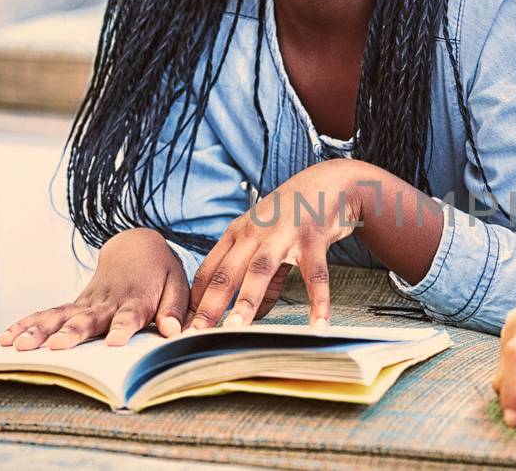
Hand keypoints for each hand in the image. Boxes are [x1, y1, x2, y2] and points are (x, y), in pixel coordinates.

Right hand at [0, 228, 188, 349]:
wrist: (137, 247)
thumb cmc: (161, 273)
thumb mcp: (177, 287)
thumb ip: (175, 309)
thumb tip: (174, 331)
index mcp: (137, 299)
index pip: (130, 315)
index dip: (124, 327)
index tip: (115, 341)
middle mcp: (108, 301)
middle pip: (88, 318)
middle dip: (72, 333)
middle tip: (56, 347)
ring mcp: (87, 302)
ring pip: (60, 315)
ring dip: (40, 330)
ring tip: (20, 345)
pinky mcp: (75, 305)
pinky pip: (48, 313)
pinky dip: (27, 323)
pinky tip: (6, 338)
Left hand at [187, 159, 364, 329]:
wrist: (329, 182)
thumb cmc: (294, 215)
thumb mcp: (269, 241)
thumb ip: (264, 280)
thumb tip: (255, 316)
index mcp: (238, 233)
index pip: (209, 270)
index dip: (196, 299)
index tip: (186, 326)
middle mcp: (255, 232)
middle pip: (227, 272)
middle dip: (210, 305)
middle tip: (196, 333)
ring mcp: (283, 233)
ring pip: (260, 270)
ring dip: (246, 301)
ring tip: (236, 329)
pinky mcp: (313, 238)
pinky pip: (315, 274)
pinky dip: (318, 301)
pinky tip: (318, 325)